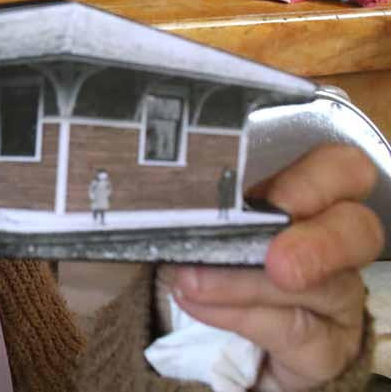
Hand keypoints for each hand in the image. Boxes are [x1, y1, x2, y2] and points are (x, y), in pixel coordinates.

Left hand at [158, 144, 383, 390]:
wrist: (226, 343)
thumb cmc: (217, 262)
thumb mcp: (207, 226)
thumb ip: (201, 208)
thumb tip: (161, 195)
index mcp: (310, 200)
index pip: (341, 170)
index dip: (319, 178)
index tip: (276, 197)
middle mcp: (337, 245)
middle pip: (358, 230)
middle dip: (317, 243)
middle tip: (276, 262)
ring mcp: (338, 299)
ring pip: (322, 288)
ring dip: (249, 284)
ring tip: (192, 282)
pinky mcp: (325, 349)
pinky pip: (294, 333)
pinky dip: (241, 317)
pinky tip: (200, 306)